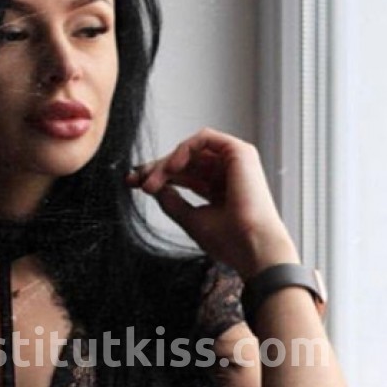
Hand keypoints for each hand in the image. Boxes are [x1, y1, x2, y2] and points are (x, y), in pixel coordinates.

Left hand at [125, 127, 299, 279]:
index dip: (158, 176)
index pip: (183, 176)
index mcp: (218, 190)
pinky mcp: (240, 152)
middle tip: (136, 180)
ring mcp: (234, 162)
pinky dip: (184, 149)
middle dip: (157, 168)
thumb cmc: (229, 241)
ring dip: (167, 163)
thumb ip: (172, 201)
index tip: (134, 183)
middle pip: (184, 162)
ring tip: (151, 182)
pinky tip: (172, 168)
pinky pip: (204, 139)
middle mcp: (227, 174)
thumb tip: (153, 187)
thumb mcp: (191, 219)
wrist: (253, 247)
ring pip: (190, 150)